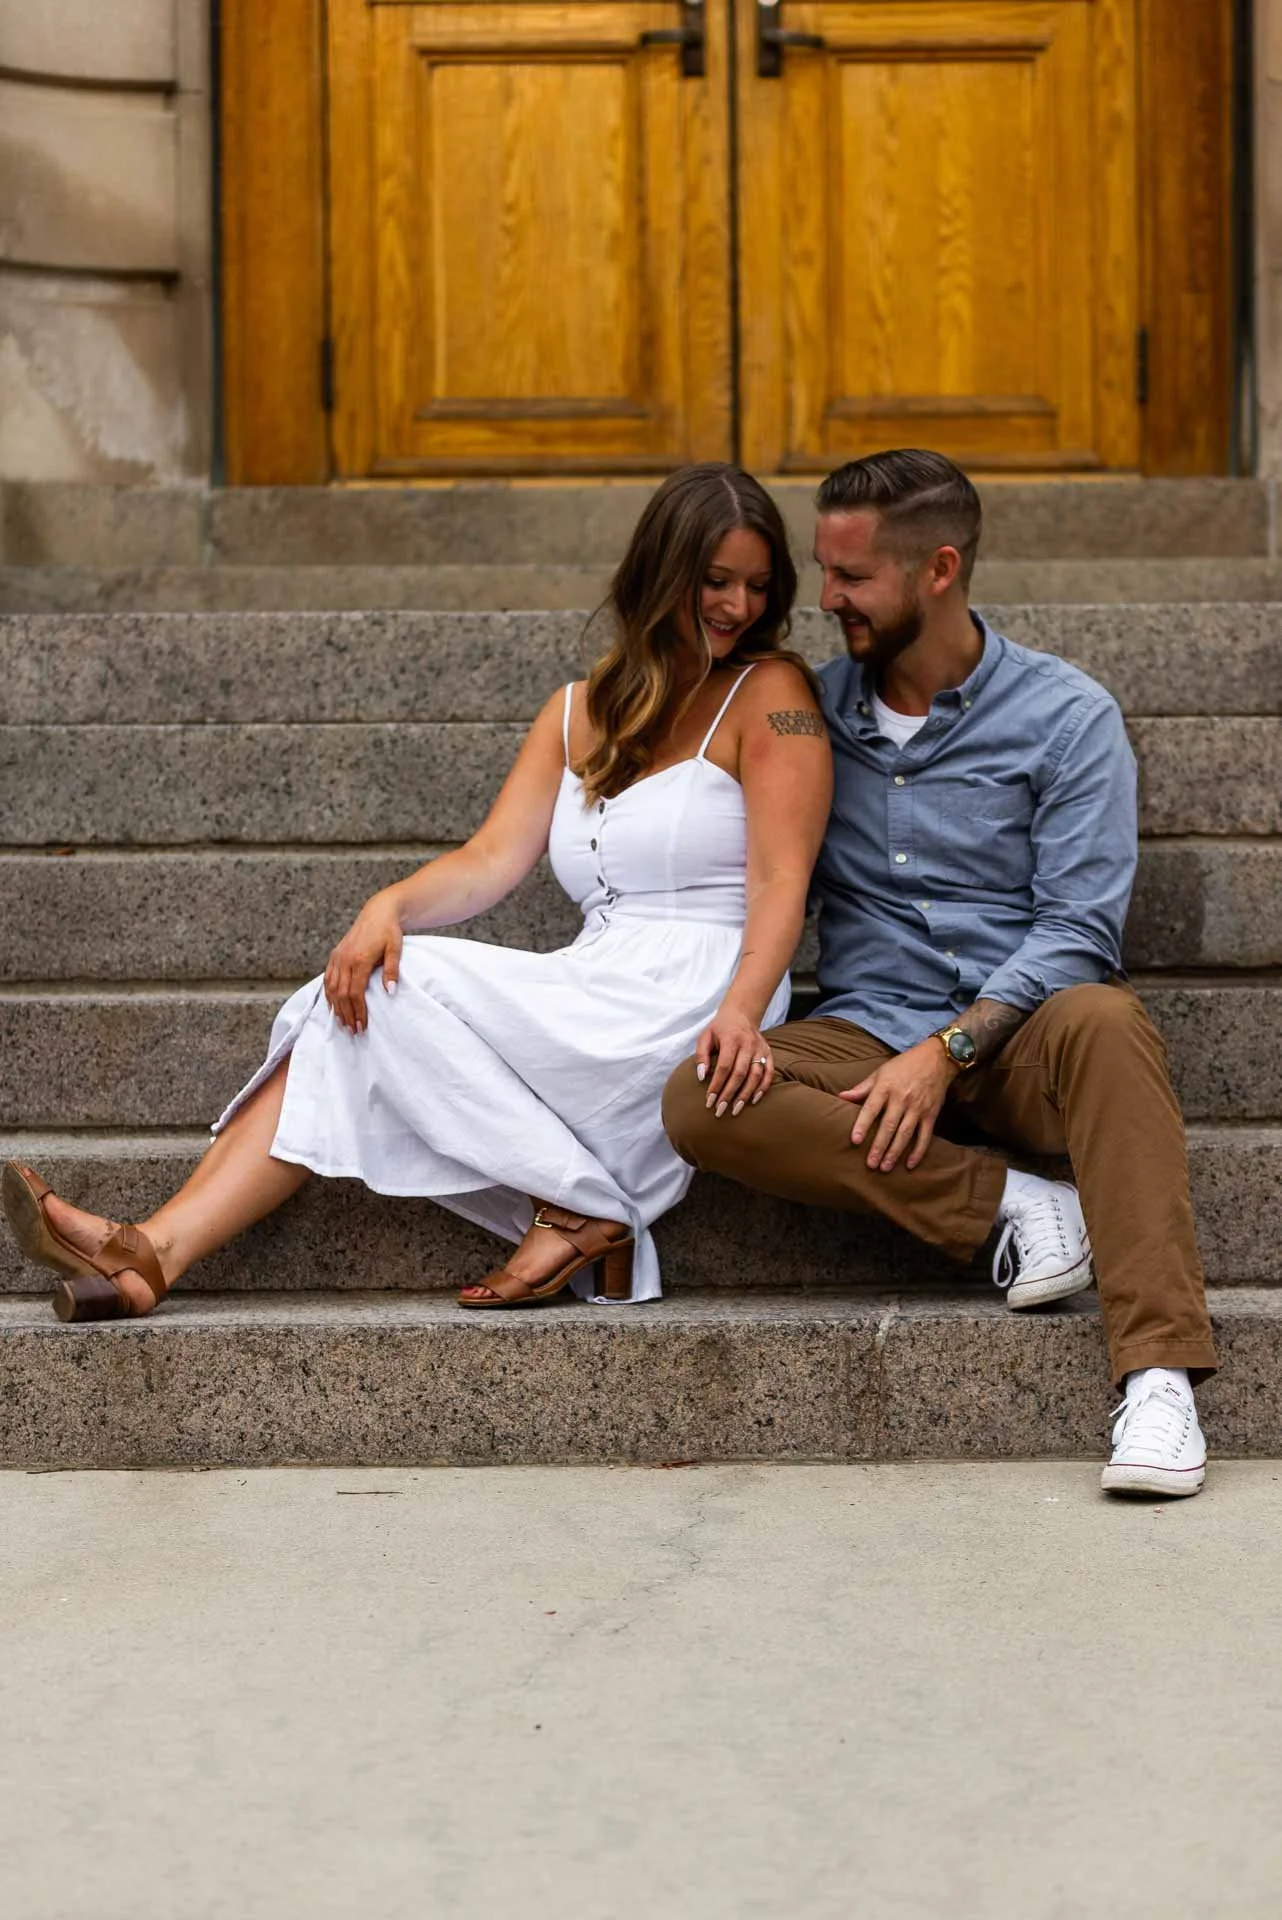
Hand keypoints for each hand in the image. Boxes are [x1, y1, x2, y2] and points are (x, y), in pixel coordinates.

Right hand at [323, 893, 404, 1032]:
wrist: (378, 912)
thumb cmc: (389, 931)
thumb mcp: (395, 948)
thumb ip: (392, 970)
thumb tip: (391, 992)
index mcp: (359, 959)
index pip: (355, 993)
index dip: (358, 1011)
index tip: (362, 1026)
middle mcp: (344, 959)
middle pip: (342, 994)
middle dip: (347, 1015)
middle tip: (353, 1032)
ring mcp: (337, 957)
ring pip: (332, 988)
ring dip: (336, 1008)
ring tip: (343, 1024)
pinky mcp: (334, 955)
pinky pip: (328, 979)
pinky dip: (329, 994)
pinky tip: (333, 1006)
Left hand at [695, 1006, 773, 1117]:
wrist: (741, 1014)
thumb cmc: (720, 1029)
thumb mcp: (705, 1036)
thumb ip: (701, 1056)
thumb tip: (702, 1077)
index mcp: (732, 1039)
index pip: (724, 1066)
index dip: (717, 1085)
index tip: (709, 1100)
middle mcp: (748, 1044)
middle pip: (739, 1074)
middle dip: (729, 1094)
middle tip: (719, 1110)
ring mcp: (760, 1049)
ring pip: (755, 1076)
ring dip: (745, 1095)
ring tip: (735, 1109)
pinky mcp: (769, 1053)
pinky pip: (769, 1073)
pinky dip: (762, 1088)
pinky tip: (753, 1100)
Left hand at [838, 1038, 953, 1171]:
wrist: (936, 1059)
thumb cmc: (904, 1065)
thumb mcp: (880, 1072)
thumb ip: (862, 1088)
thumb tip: (840, 1096)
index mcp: (886, 1087)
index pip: (871, 1108)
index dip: (862, 1125)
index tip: (855, 1141)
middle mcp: (901, 1099)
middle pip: (888, 1126)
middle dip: (879, 1146)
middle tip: (870, 1164)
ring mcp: (918, 1108)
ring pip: (905, 1133)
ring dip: (895, 1152)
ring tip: (885, 1167)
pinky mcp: (931, 1114)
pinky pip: (925, 1136)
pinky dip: (918, 1151)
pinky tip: (910, 1164)